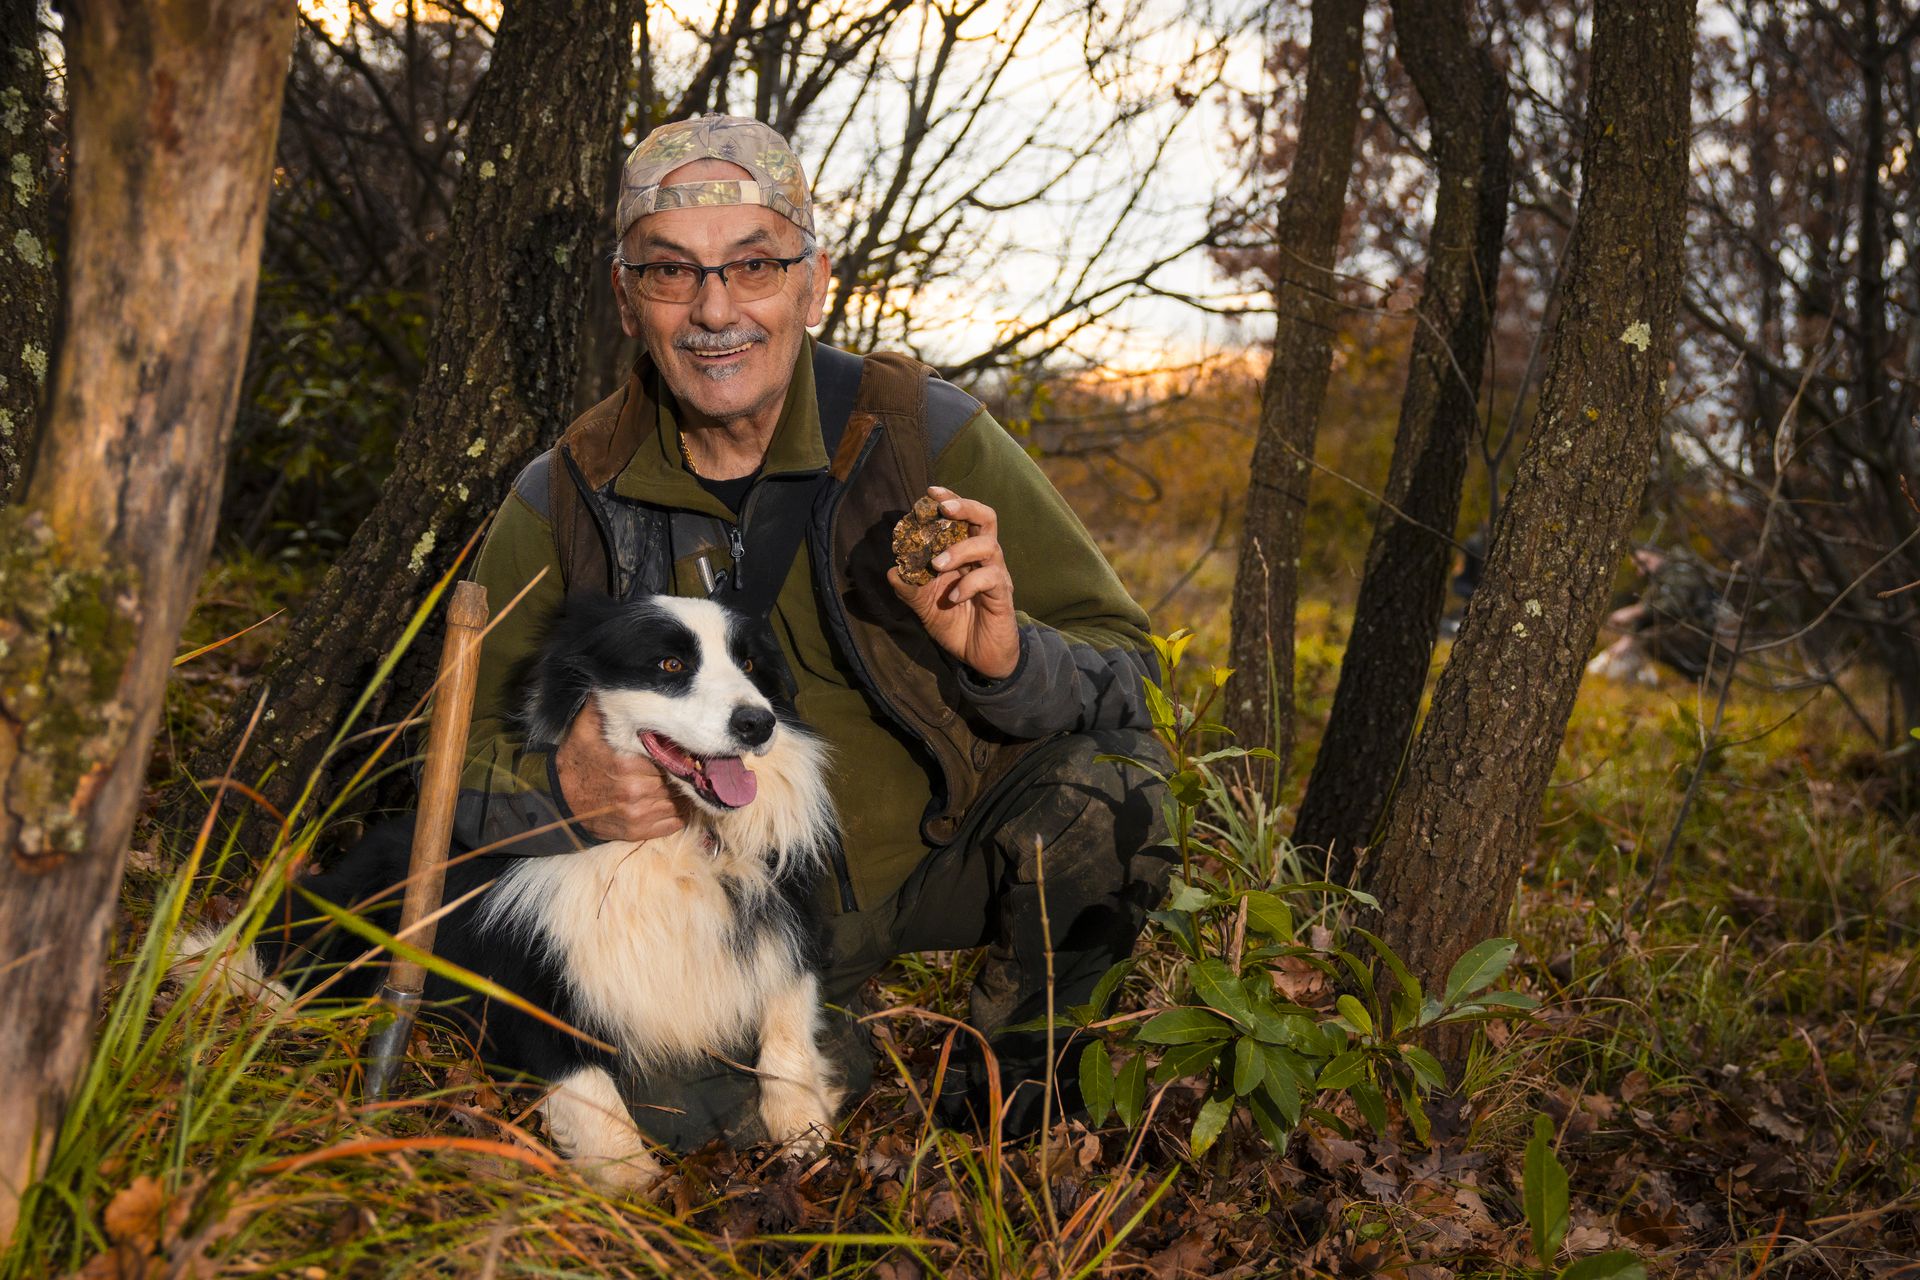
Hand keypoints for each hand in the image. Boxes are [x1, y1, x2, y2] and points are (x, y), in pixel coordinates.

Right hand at [552, 699, 687, 841]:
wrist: (559, 802)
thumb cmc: (576, 763)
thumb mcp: (583, 730)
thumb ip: (600, 706)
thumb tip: (608, 680)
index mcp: (624, 765)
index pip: (666, 756)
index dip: (670, 752)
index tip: (669, 749)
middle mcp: (634, 792)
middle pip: (673, 778)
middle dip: (672, 771)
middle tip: (666, 765)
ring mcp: (638, 815)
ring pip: (676, 801)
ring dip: (674, 792)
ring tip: (663, 783)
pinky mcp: (638, 832)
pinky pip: (673, 822)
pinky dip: (673, 813)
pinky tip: (663, 801)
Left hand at [888, 485, 1020, 680]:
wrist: (980, 658)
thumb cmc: (956, 624)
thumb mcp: (925, 606)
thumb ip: (910, 588)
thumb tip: (892, 570)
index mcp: (967, 554)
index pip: (964, 517)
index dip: (951, 499)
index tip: (930, 492)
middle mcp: (984, 558)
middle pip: (986, 518)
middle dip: (965, 507)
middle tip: (943, 510)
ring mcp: (996, 575)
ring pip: (988, 546)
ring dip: (960, 550)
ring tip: (936, 565)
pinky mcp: (1003, 595)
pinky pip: (990, 579)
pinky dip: (968, 584)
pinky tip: (952, 598)